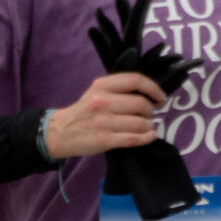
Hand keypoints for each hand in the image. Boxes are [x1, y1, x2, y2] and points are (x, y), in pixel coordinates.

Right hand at [45, 71, 164, 159]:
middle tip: (148, 115)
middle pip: (140, 104)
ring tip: (146, 127)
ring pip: (140, 123)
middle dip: (150, 111)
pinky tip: (149, 136)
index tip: (160, 97)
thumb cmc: (84, 111)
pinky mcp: (104, 140)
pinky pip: (133, 139)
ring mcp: (102, 121)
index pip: (135, 80)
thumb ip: (119, 89)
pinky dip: (146, 138)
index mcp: (102, 85)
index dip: (153, 88)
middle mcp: (102, 101)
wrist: (61, 132)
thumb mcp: (97, 92)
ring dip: (148, 126)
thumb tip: (149, 95)